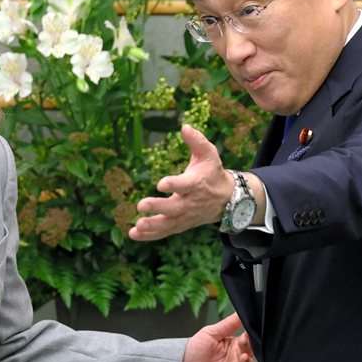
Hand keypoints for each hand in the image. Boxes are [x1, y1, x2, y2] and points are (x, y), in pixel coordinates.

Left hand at [129, 125, 234, 241]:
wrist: (227, 199)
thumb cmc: (213, 173)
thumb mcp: (209, 154)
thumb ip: (197, 141)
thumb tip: (184, 126)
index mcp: (196, 184)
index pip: (185, 185)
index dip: (173, 184)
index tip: (161, 183)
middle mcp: (191, 202)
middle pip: (174, 207)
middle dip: (158, 207)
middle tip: (141, 205)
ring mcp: (185, 216)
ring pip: (168, 223)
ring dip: (152, 226)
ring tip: (137, 226)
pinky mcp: (181, 224)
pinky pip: (165, 232)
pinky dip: (150, 235)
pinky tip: (134, 233)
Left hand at [181, 313, 254, 361]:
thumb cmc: (195, 349)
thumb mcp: (212, 332)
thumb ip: (229, 324)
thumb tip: (242, 311)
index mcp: (234, 345)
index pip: (248, 340)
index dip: (250, 337)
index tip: (249, 333)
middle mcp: (237, 359)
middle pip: (251, 354)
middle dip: (250, 349)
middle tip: (245, 344)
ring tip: (243, 357)